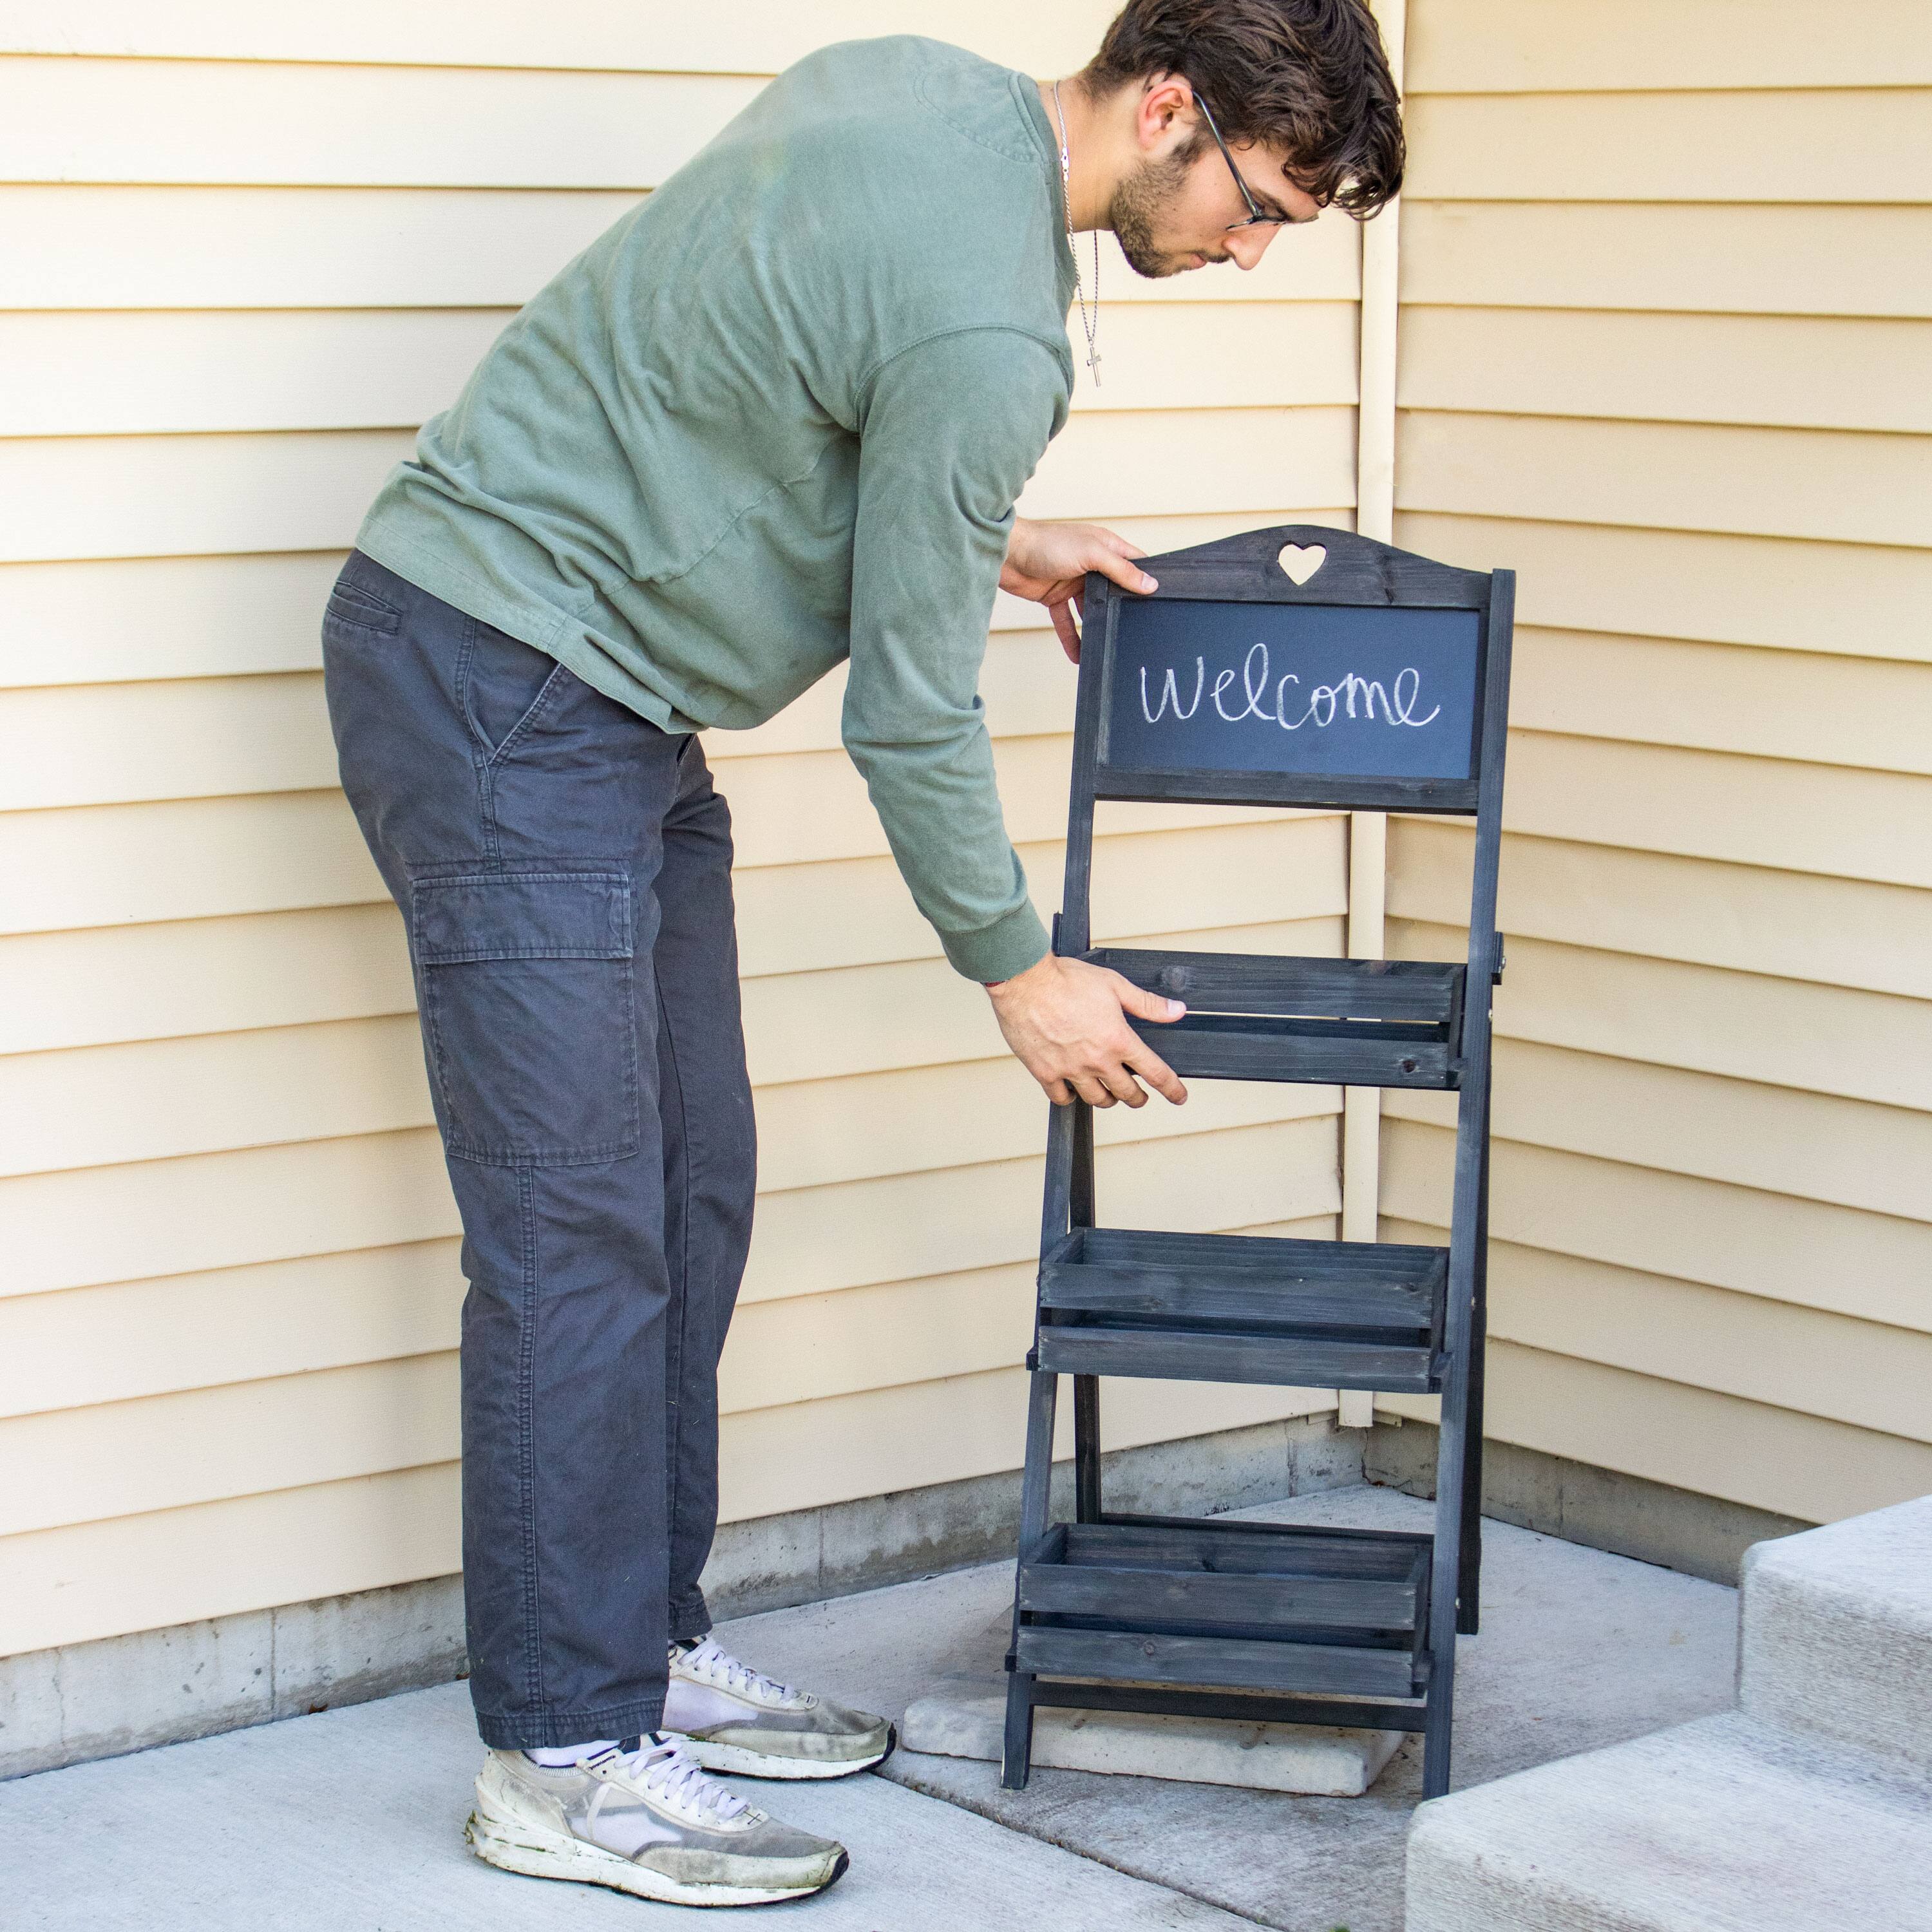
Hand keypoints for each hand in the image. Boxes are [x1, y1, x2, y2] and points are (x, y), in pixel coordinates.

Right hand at [986, 953, 1188, 1107]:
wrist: (1025, 981)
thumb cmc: (1066, 980)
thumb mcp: (1115, 985)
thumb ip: (1148, 1004)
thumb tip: (1177, 1011)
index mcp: (1118, 1040)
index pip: (1156, 1073)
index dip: (1172, 1089)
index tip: (1179, 1096)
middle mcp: (1097, 1060)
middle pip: (1127, 1094)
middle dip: (1138, 1098)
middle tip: (1139, 1096)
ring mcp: (1071, 1070)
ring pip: (1097, 1099)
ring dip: (1108, 1099)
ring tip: (1108, 1093)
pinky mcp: (1045, 1072)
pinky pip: (1062, 1098)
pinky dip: (1071, 1097)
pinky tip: (1073, 1090)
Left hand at [1000, 518, 1157, 662]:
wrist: (1006, 553)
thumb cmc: (1046, 542)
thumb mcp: (1092, 554)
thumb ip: (1120, 570)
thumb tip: (1149, 584)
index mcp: (1105, 547)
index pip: (1133, 564)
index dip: (1145, 579)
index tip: (1158, 599)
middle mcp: (1091, 564)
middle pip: (1113, 590)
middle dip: (1121, 607)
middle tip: (1135, 628)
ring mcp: (1072, 582)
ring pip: (1090, 609)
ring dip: (1096, 626)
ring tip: (1108, 644)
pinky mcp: (1054, 597)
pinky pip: (1067, 622)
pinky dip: (1072, 638)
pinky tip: (1078, 655)